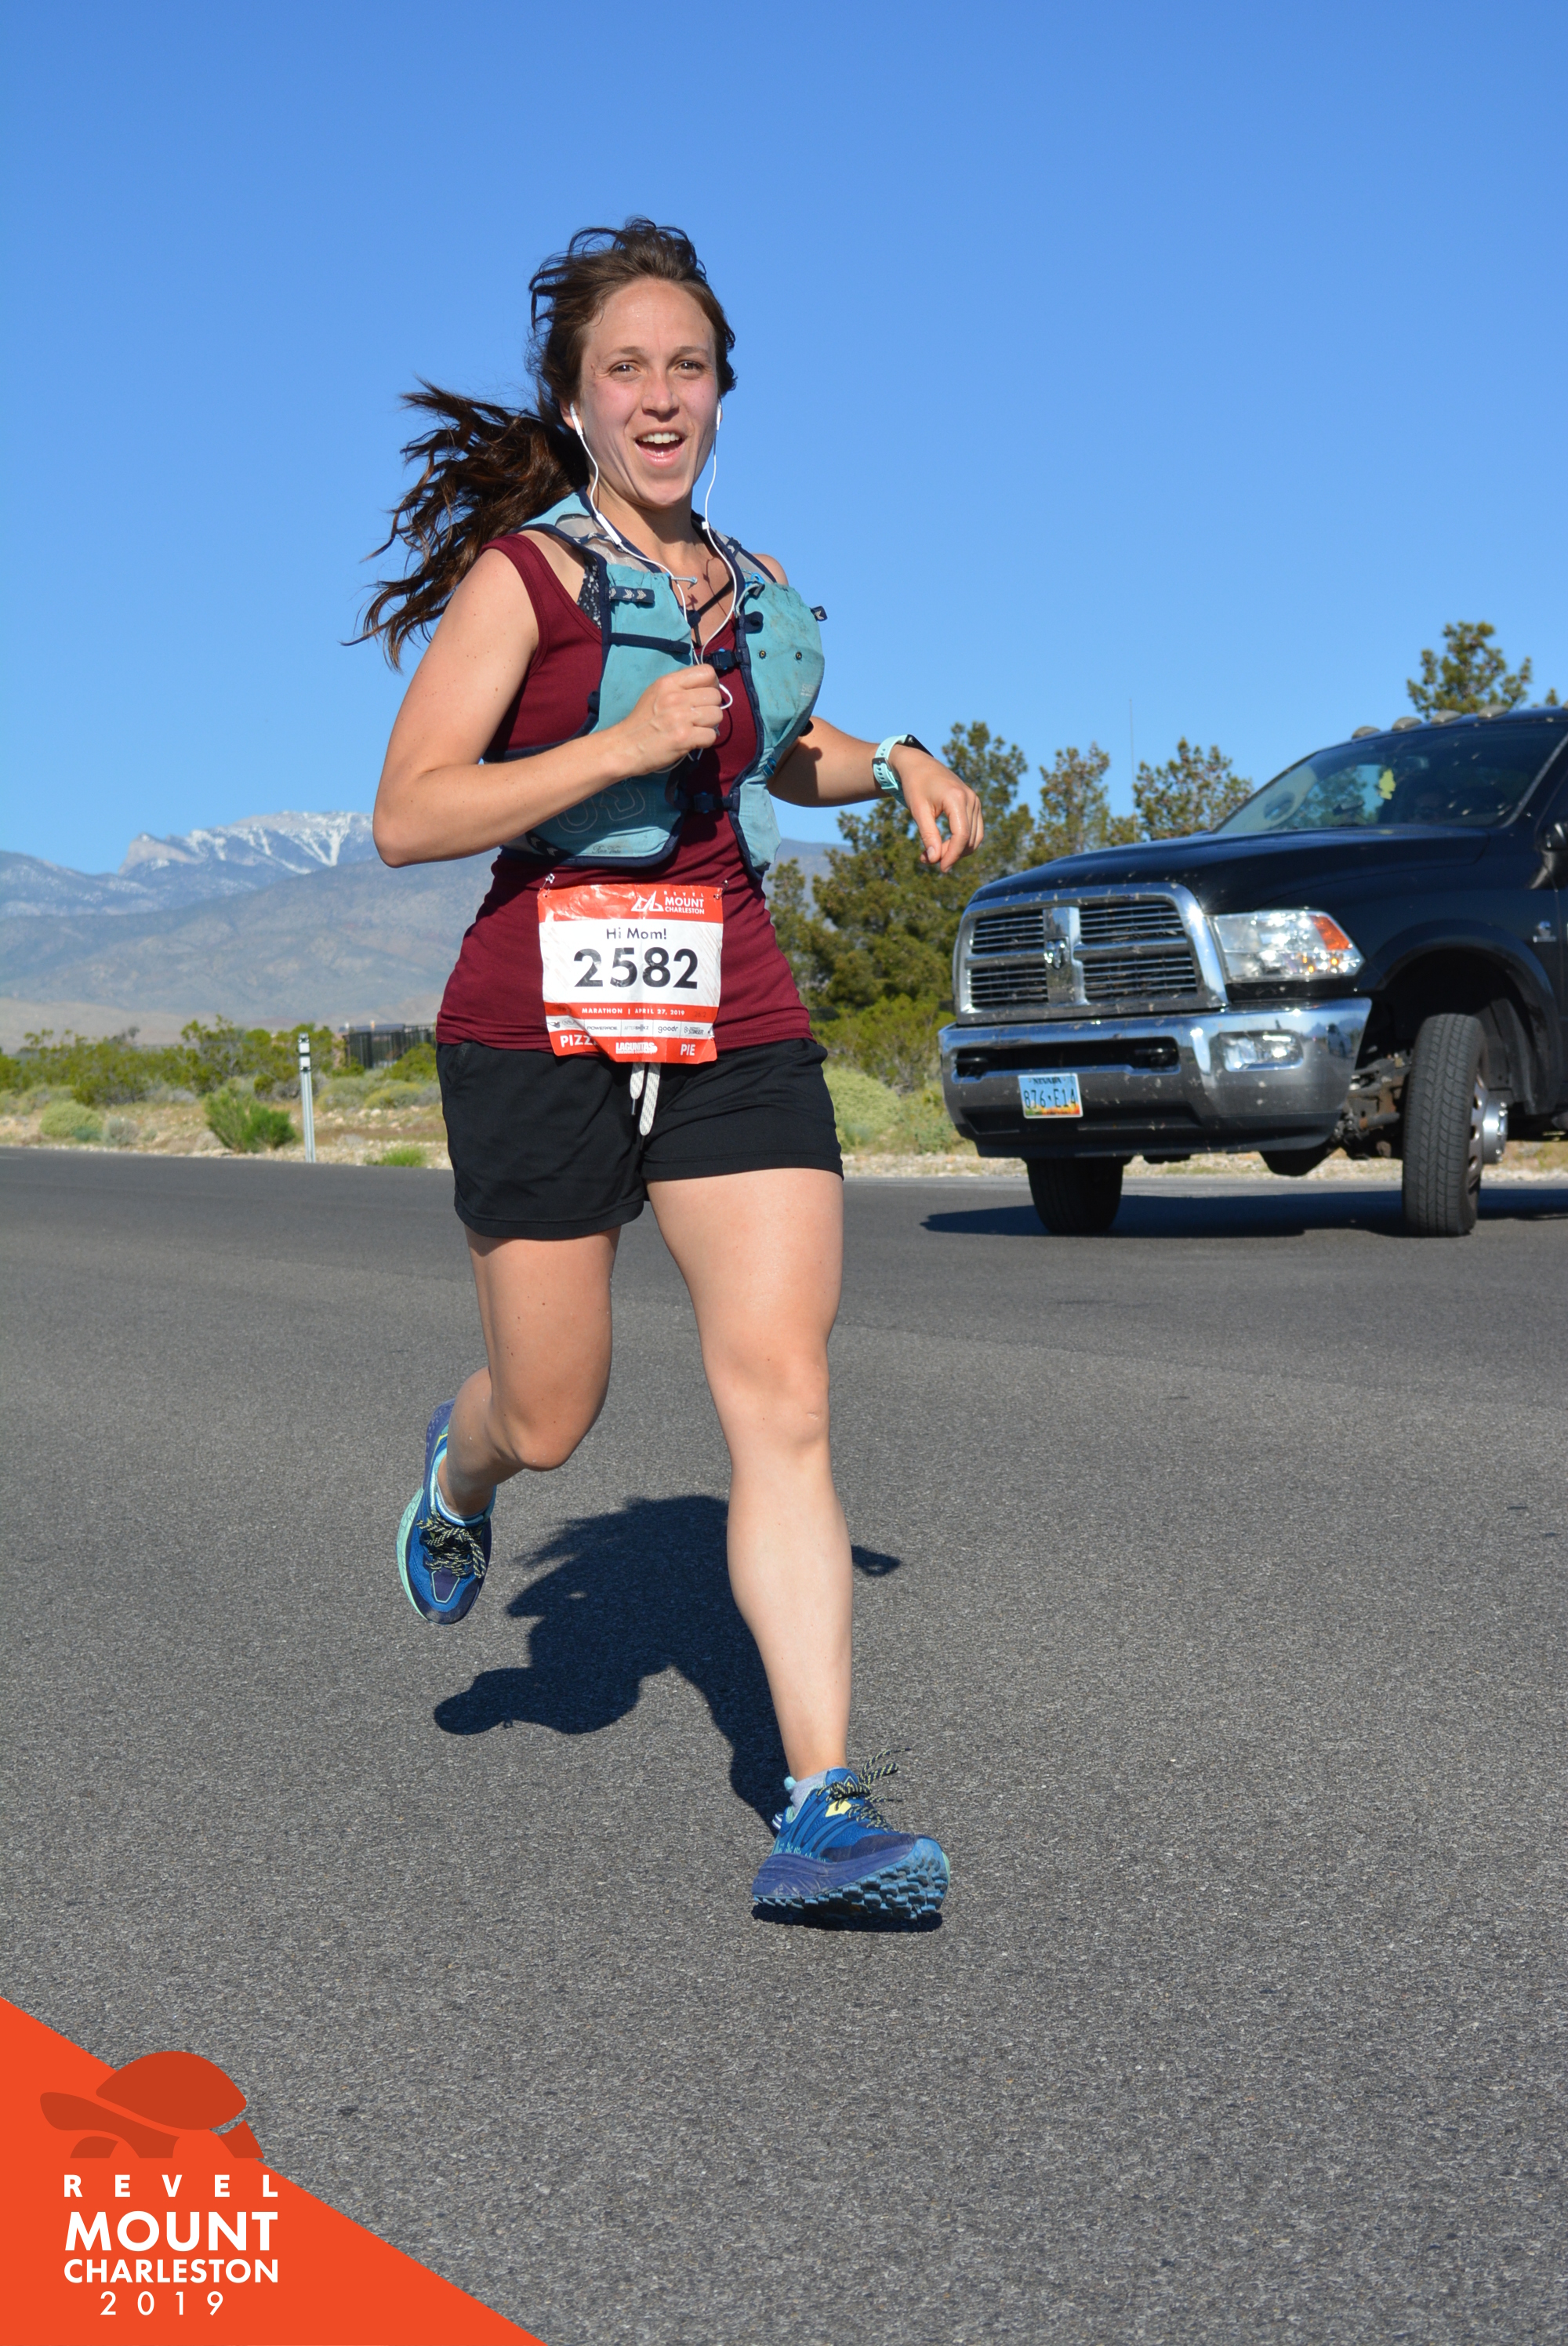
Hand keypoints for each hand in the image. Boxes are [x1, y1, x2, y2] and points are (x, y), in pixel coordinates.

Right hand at [616, 664, 725, 772]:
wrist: (625, 746)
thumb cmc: (641, 721)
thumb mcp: (656, 693)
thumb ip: (679, 687)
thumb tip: (705, 688)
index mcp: (669, 682)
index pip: (707, 672)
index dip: (712, 684)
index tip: (705, 695)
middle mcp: (676, 697)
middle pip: (715, 696)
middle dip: (711, 707)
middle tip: (699, 716)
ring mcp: (681, 717)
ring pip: (717, 715)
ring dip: (710, 724)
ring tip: (696, 728)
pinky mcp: (684, 738)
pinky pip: (711, 735)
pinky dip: (705, 740)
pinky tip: (693, 741)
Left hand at [895, 748, 985, 872]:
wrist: (918, 765)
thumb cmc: (915, 786)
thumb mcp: (918, 811)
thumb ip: (928, 835)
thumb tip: (935, 859)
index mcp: (957, 798)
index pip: (962, 835)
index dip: (953, 855)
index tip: (941, 868)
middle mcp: (971, 799)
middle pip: (969, 839)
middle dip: (952, 854)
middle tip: (927, 859)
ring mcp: (975, 801)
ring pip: (975, 837)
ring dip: (957, 851)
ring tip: (933, 853)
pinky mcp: (974, 804)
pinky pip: (974, 830)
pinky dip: (962, 842)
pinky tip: (943, 845)